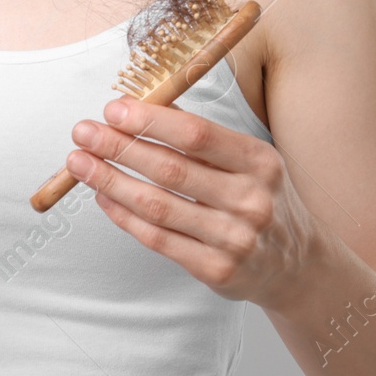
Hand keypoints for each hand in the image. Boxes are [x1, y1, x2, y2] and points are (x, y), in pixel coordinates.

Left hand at [66, 96, 322, 310]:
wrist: (296, 264)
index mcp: (259, 160)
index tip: (112, 109)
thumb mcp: (248, 159)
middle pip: (170, 169)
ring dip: (110, 181)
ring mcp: (234, 239)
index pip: (196, 135)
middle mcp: (251, 199)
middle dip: (118, 147)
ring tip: (79, 163)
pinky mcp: (217, 270)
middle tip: (82, 132)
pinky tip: (103, 197)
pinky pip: (158, 239)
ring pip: (157, 206)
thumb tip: (144, 105)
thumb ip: (201, 136)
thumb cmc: (261, 198)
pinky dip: (124, 216)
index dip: (150, 121)